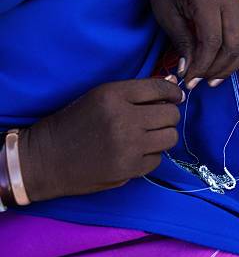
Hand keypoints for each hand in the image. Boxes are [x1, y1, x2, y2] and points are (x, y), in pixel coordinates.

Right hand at [18, 78, 183, 201]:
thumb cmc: (74, 123)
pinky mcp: (128, 168)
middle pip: (171, 114)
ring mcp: (128, 145)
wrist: (44, 158)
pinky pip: (158, 159)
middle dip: (167, 115)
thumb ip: (135, 92)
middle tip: (156, 120)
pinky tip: (134, 153)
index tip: (175, 97)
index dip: (173, 92)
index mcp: (114, 94)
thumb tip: (173, 87)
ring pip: (170, 137)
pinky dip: (151, 156)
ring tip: (147, 136)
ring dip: (163, 136)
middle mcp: (123, 118)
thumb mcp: (99, 97)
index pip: (160, 88)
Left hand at [141, 0, 238, 89]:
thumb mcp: (166, 12)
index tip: (187, 80)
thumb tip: (189, 71)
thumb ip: (182, 41)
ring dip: (234, 65)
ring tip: (216, 80)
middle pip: (233, 45)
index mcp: (207, 0)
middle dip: (217, 69)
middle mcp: (230, 1)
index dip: (201, 66)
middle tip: (199, 82)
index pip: (212, 42)